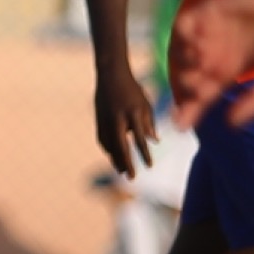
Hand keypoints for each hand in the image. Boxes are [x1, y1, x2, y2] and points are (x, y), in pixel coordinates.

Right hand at [89, 56, 159, 178]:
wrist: (110, 75)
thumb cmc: (133, 90)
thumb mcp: (145, 104)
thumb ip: (149, 123)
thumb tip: (154, 141)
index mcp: (133, 113)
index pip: (140, 139)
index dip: (144, 154)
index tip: (150, 167)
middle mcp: (117, 118)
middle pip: (121, 146)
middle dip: (126, 163)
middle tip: (131, 178)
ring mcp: (105, 119)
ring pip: (109, 145)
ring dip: (115, 159)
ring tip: (122, 171)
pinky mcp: (98, 120)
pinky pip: (102, 139)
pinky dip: (108, 149)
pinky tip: (113, 157)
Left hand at [170, 0, 253, 119]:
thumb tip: (230, 125)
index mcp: (233, 68)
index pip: (206, 92)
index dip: (192, 109)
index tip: (180, 127)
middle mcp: (217, 51)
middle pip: (190, 75)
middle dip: (191, 86)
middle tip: (203, 87)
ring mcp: (211, 31)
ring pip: (183, 52)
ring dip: (188, 62)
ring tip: (207, 63)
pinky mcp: (209, 11)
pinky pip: (184, 25)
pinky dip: (186, 36)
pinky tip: (202, 42)